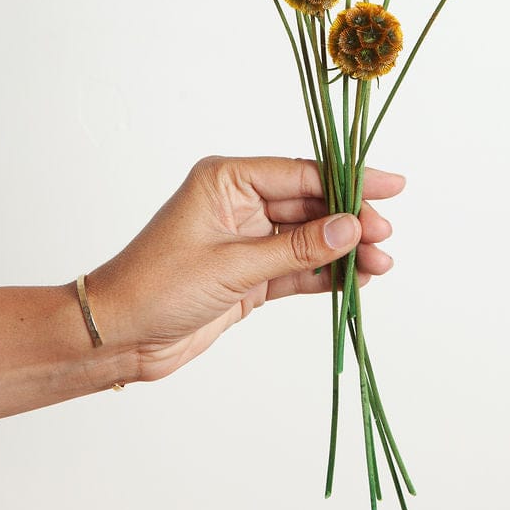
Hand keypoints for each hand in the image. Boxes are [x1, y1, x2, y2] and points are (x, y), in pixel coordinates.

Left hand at [85, 155, 403, 382]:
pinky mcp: (249, 275)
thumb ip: (298, 248)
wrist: (119, 336)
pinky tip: (357, 279)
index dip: (348, 179)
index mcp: (227, 179)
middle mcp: (239, 203)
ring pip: (308, 239)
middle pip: (310, 204)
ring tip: (381, 263)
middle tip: (385, 236)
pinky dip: (326, 274)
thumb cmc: (158, 287)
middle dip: (350, 220)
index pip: (300, 173)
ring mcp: (246, 240)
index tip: (390, 186)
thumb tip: (353, 226)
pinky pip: (298, 268)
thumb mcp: (234, 266)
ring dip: (344, 250)